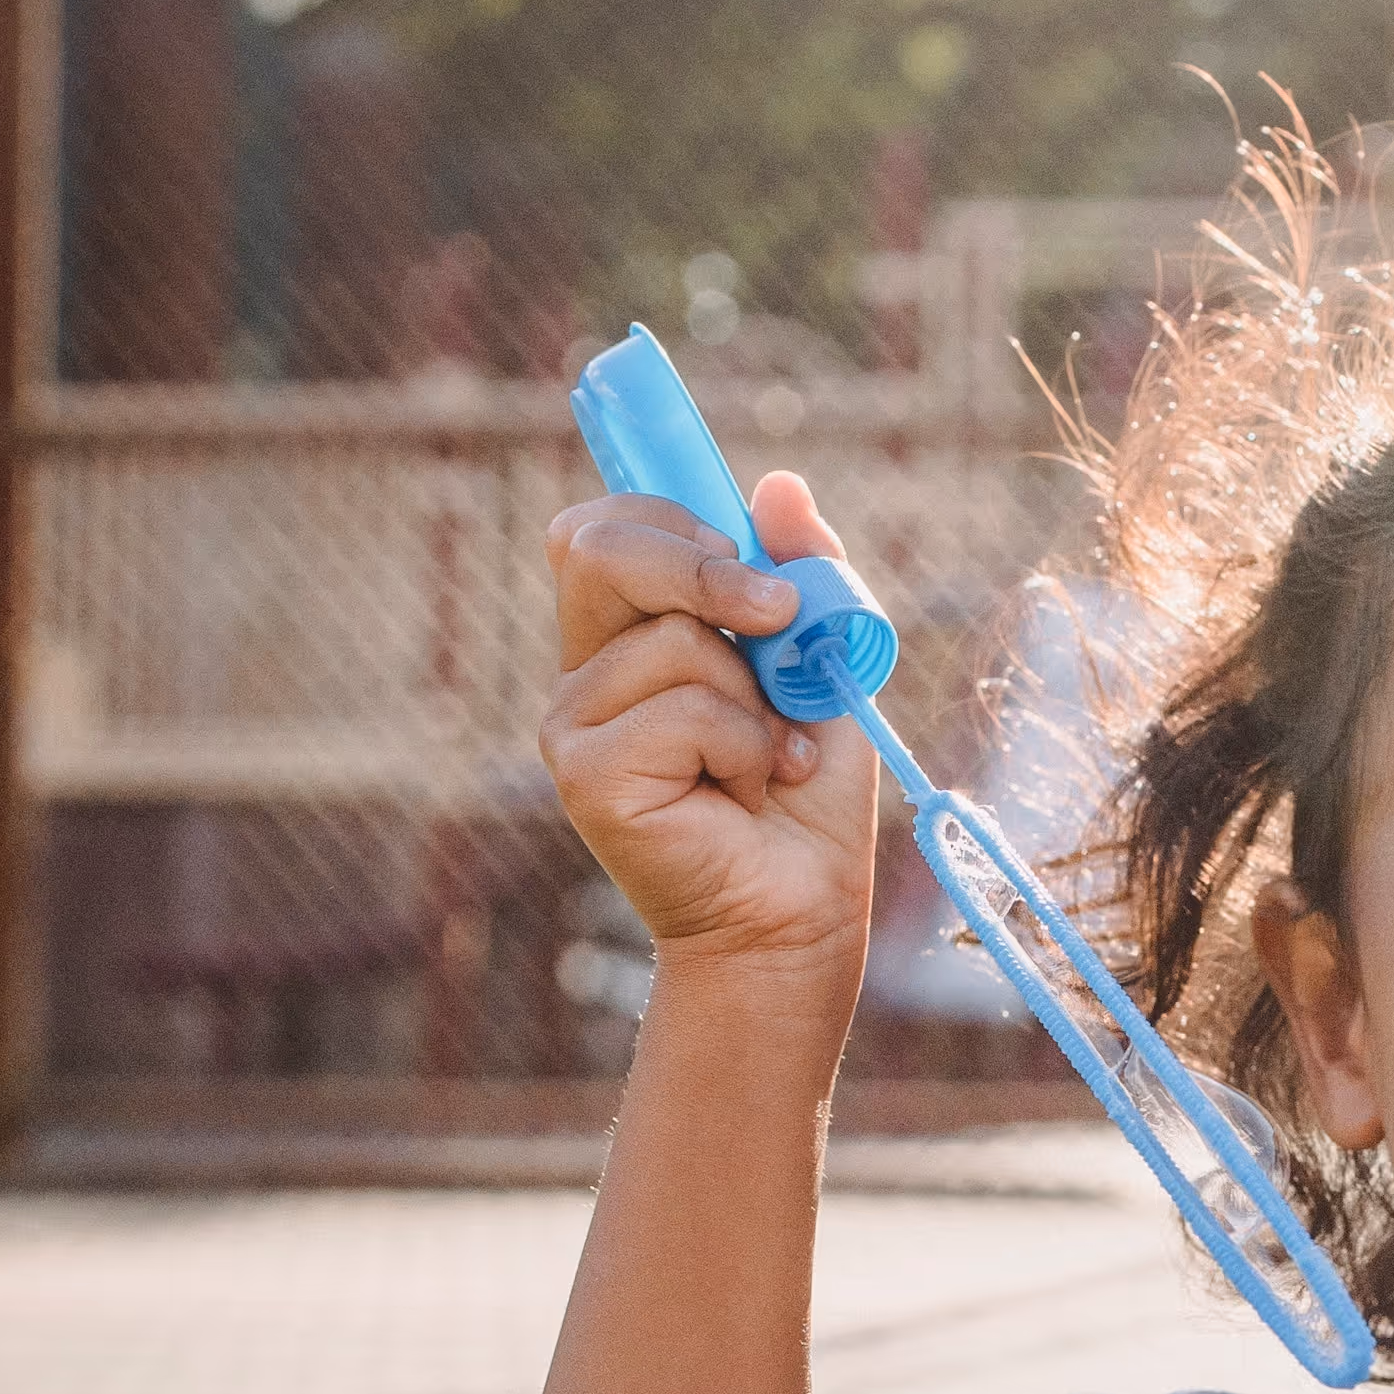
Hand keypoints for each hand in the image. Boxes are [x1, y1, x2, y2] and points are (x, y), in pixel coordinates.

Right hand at [538, 469, 881, 981]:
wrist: (801, 910)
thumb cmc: (804, 797)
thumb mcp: (820, 664)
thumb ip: (802, 575)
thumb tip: (780, 483)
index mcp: (625, 637)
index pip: (600, 529)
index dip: (666, 513)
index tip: (748, 547)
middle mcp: (586, 672)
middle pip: (601, 548)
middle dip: (708, 567)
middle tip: (781, 618)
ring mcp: (573, 722)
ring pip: (676, 639)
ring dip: (755, 698)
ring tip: (768, 758)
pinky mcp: (584, 772)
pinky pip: (686, 709)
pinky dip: (746, 745)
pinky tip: (748, 792)